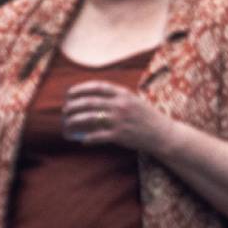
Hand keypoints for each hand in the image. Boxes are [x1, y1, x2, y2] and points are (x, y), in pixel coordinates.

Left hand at [62, 81, 176, 153]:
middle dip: (73, 106)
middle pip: (89, 103)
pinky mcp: (120, 135)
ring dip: (75, 122)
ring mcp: (119, 120)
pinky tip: (82, 140)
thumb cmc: (147, 117)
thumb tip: (91, 100)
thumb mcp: (133, 101)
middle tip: (65, 111)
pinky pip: (98, 136)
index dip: (80, 89)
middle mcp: (120, 105)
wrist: (162, 134)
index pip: (96, 87)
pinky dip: (88, 138)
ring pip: (89, 119)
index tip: (69, 93)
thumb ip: (115, 98)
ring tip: (67, 125)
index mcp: (123, 94)